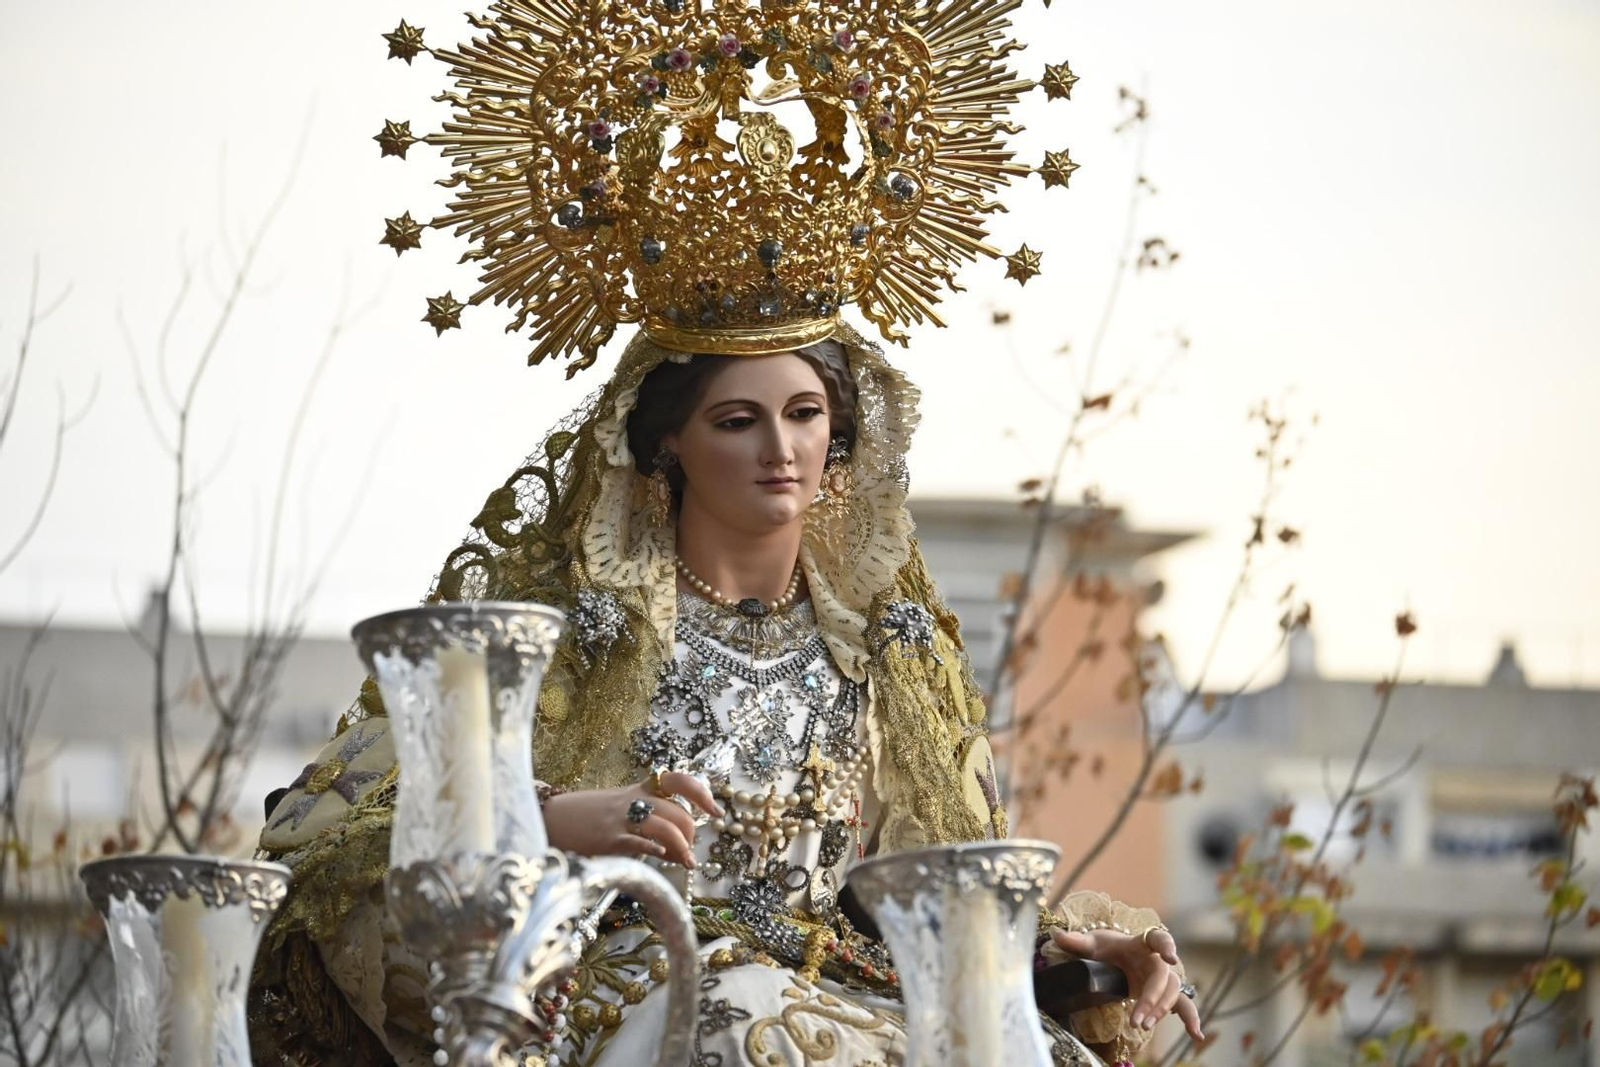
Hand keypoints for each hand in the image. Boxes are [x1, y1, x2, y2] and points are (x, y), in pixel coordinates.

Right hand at [543, 771, 723, 868]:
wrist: (551, 817)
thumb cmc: (589, 817)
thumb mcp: (621, 808)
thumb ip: (649, 819)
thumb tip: (679, 842)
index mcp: (639, 790)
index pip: (679, 781)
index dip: (702, 794)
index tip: (716, 812)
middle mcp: (634, 801)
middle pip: (678, 812)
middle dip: (691, 833)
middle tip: (688, 850)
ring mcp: (621, 819)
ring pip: (666, 826)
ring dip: (681, 846)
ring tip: (685, 861)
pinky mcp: (609, 839)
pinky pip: (640, 842)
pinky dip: (657, 849)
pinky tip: (663, 857)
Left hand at [1049, 927, 1204, 1042]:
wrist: (1111, 956)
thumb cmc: (1103, 946)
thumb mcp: (1090, 943)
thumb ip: (1076, 941)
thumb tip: (1056, 935)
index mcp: (1141, 943)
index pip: (1158, 938)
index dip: (1166, 945)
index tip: (1170, 956)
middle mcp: (1156, 959)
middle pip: (1163, 977)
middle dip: (1152, 998)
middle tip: (1137, 1019)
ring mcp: (1161, 978)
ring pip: (1172, 993)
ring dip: (1160, 1011)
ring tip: (1142, 1026)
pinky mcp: (1162, 994)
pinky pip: (1181, 1005)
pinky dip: (1190, 1019)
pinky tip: (1196, 1036)